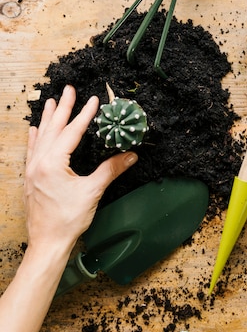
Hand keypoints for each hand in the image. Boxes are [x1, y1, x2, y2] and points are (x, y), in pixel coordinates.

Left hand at [23, 85, 137, 250]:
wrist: (48, 242)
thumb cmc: (68, 219)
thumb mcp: (92, 191)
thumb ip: (111, 170)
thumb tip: (130, 155)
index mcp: (52, 164)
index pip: (71, 133)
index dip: (84, 115)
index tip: (93, 101)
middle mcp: (39, 163)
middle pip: (53, 129)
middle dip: (62, 108)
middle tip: (68, 90)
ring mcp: (32, 170)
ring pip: (41, 137)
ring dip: (48, 118)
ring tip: (51, 102)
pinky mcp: (31, 178)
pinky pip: (32, 150)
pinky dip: (36, 137)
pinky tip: (35, 130)